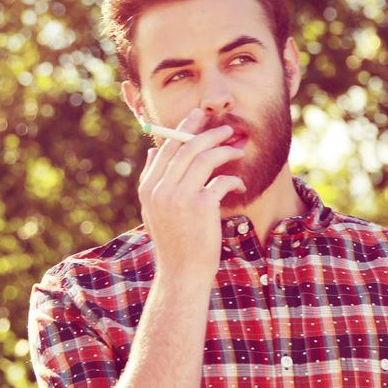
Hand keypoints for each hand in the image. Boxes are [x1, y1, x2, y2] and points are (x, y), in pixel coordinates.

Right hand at [138, 108, 245, 283]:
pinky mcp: (201, 207)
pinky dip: (233, 180)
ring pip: (205, 158)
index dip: (184, 127)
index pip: (166, 147)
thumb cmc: (174, 240)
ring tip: (239, 150)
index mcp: (148, 187)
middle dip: (209, 132)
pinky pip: (221, 180)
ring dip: (225, 151)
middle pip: (186, 147)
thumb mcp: (155, 210)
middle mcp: (160, 189)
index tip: (200, 116)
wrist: (183, 272)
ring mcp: (180, 197)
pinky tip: (238, 185)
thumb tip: (153, 151)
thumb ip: (154, 180)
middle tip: (227, 128)